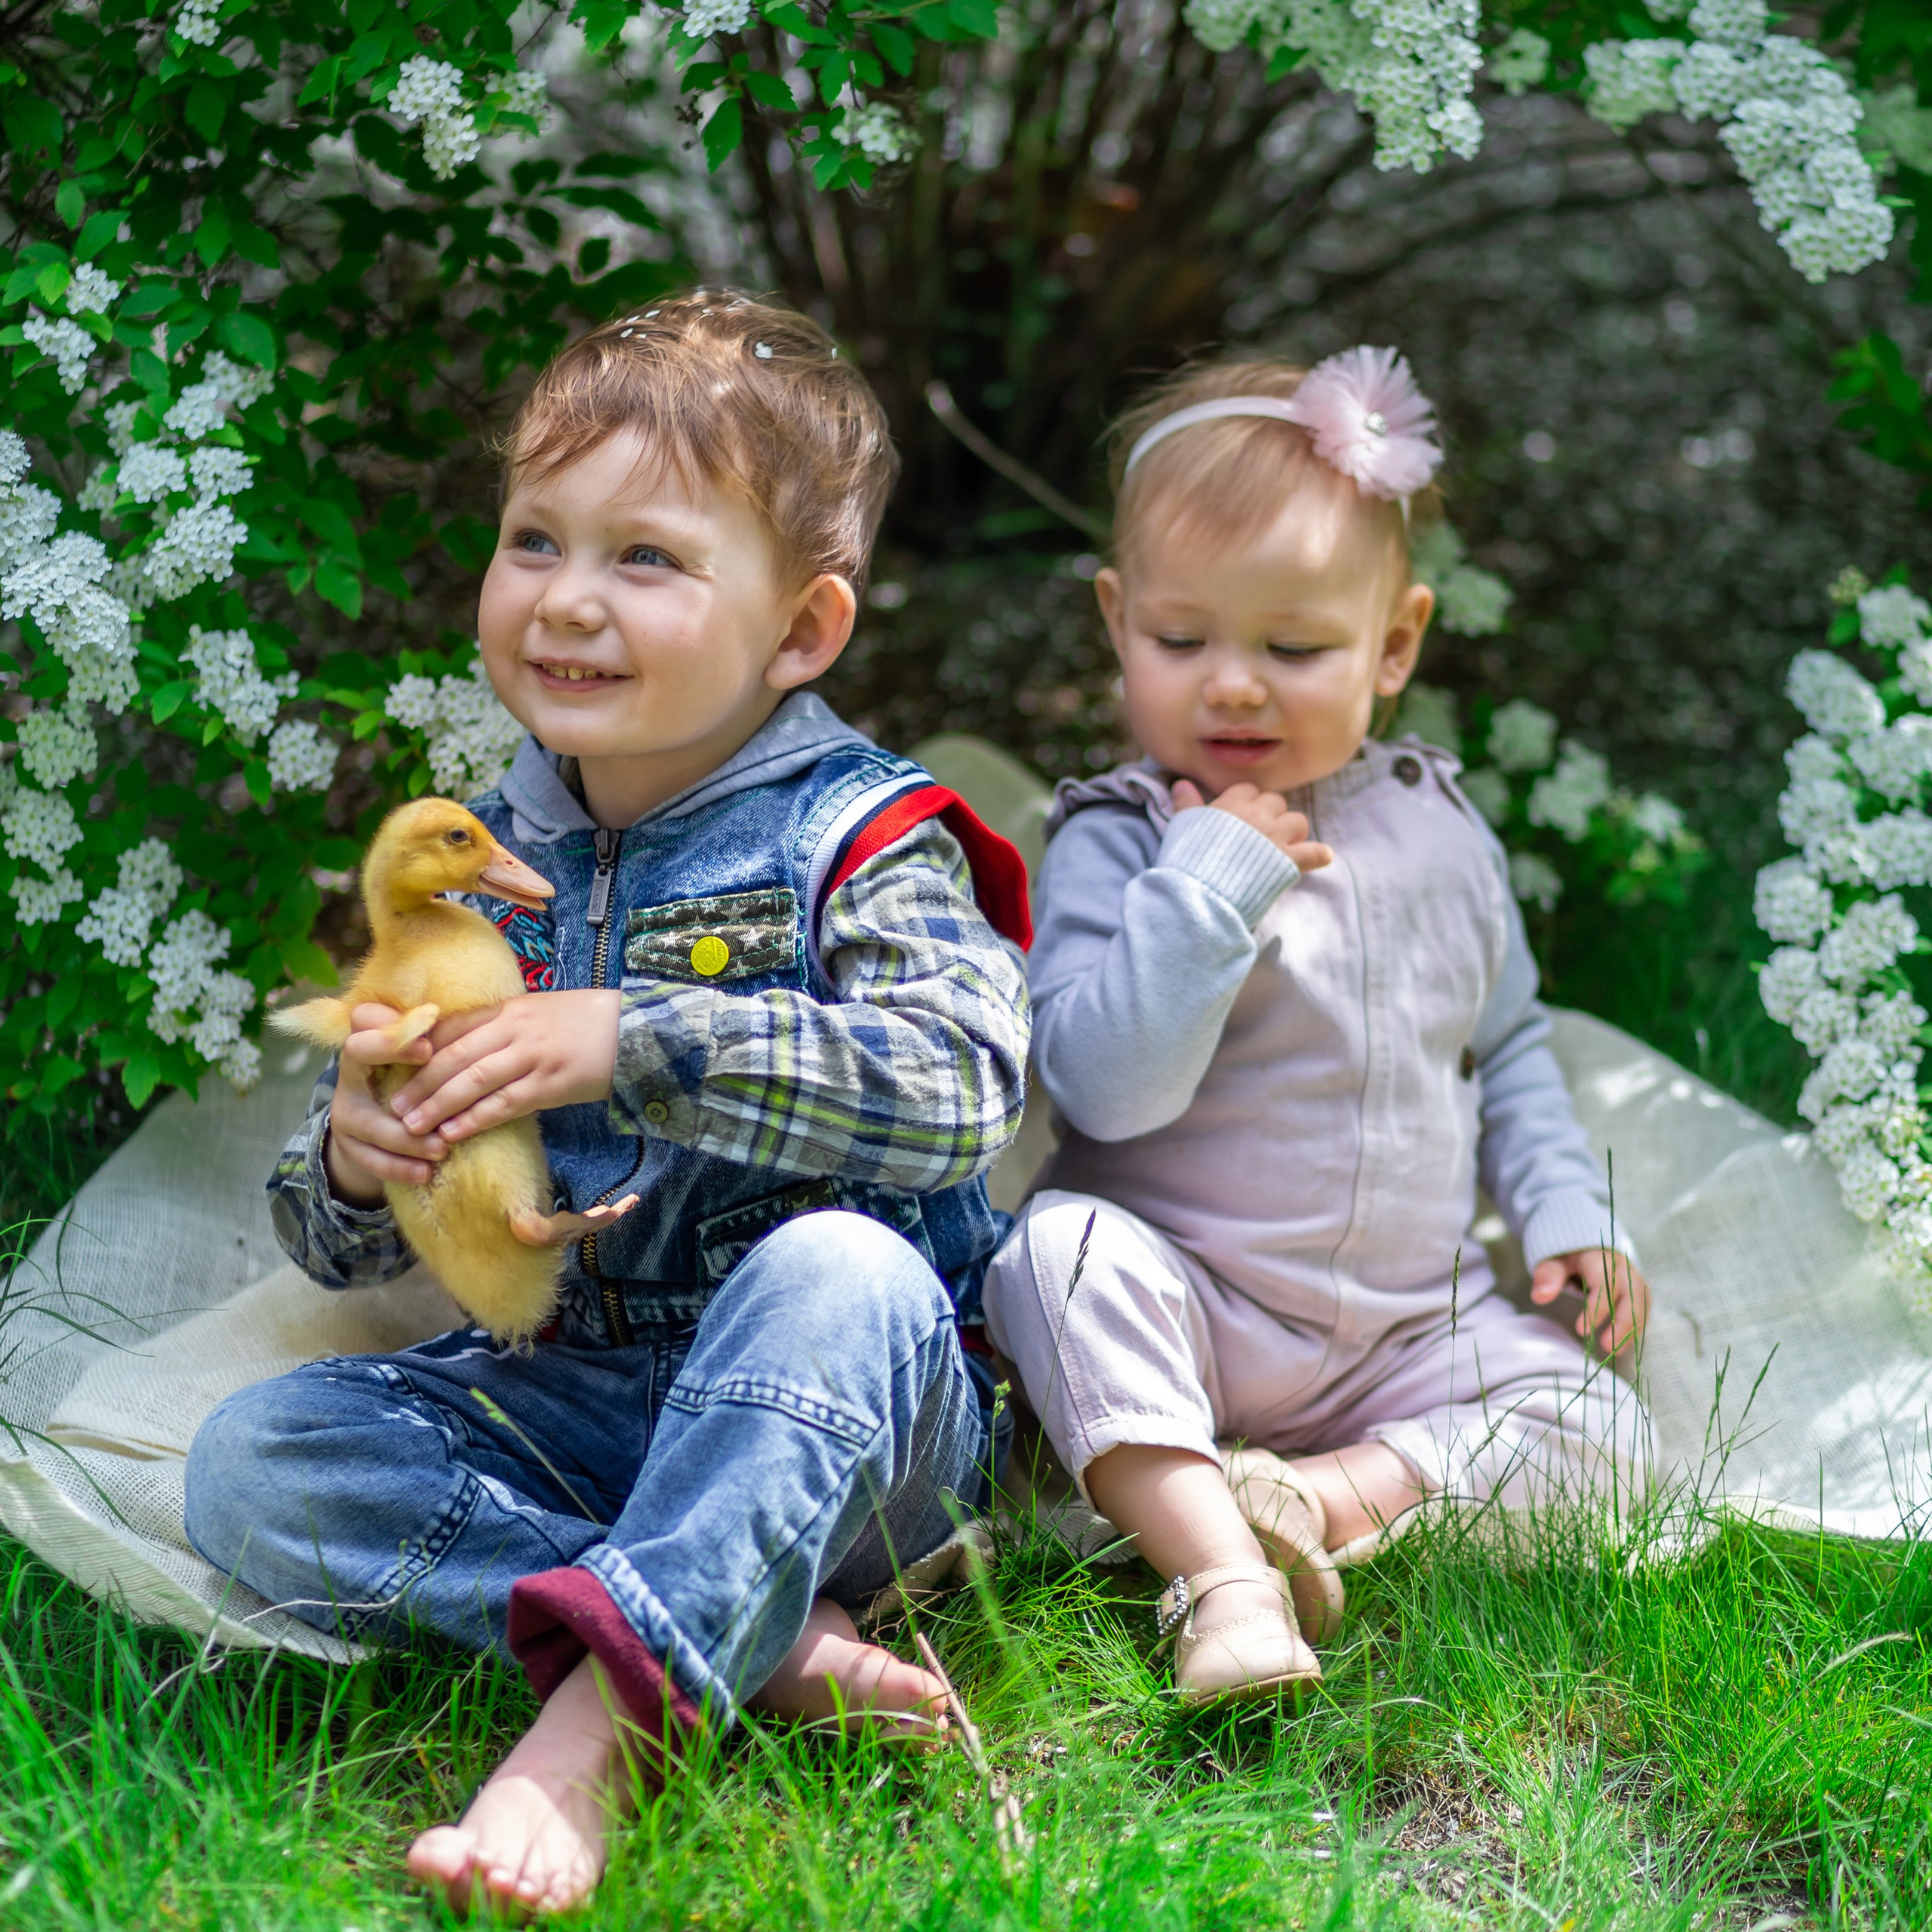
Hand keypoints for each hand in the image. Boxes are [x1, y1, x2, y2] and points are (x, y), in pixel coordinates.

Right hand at [323, 1003, 448, 1203]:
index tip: (429, 1048)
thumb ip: (437, 1040)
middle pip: (357, 1053)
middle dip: (394, 1067)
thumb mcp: (421, 1058)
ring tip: (442, 1149)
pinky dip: (400, 1168)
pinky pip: (371, 1159)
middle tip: (436, 1093)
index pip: (367, 1018)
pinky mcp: (349, 1145)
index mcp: (371, 1039)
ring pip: (371, 1123)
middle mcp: (351, 1070)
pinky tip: (425, 1174)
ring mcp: (346, 1109)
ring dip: (409, 1139)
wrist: (378, 1125)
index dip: (395, 1030)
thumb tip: (480, 1019)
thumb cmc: (414, 1079)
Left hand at [385, 989, 622, 1144]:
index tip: (392, 1071)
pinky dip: (474, 1119)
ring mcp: (533, 1055)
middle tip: (392, 1108)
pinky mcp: (552, 1083)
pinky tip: (452, 1133)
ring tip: (412, 1126)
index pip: (452, 1028)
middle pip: (453, 1056)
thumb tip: (466, 1047)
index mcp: (510, 1008)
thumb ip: (505, 1027)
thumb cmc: (588, 1022)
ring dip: (438, 1106)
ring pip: (472, 1081)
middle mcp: (516, 1028)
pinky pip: (505, 1104)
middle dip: (419, 1084)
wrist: (637, 1028)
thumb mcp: (541, 1013)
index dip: (418, 1051)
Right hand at [1172, 779, 1332, 872]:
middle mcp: (1257, 816)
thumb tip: (1181, 784)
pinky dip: (1319, 854)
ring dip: (1294, 831)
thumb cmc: (1187, 859)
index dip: (1247, 803)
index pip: (1248, 791)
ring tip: (1285, 845)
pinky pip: (1314, 852)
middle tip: (1262, 833)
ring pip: (1297, 821)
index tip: (1242, 817)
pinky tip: (1322, 856)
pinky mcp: (1288, 862)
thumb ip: (1186, 803)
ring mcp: (1275, 838)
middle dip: (1272, 815)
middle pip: (1276, 802)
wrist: (1200, 891)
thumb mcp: (1181, 826)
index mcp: (1231, 805)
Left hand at [1531, 1247, 1650, 1354]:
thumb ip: (1547, 1276)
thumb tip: (1539, 1297)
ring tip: (1616, 1351)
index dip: (1596, 1307)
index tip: (1581, 1330)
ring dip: (1631, 1329)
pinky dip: (1636, 1327)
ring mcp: (1634, 1278)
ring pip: (1641, 1303)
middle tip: (1607, 1346)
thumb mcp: (1553, 1261)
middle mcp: (1622, 1268)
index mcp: (1600, 1258)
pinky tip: (1623, 1345)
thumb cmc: (1568, 1257)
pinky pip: (1643, 1309)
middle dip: (1621, 1322)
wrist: (1587, 1246)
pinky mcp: (1639, 1290)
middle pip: (1631, 1294)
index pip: (1604, 1282)